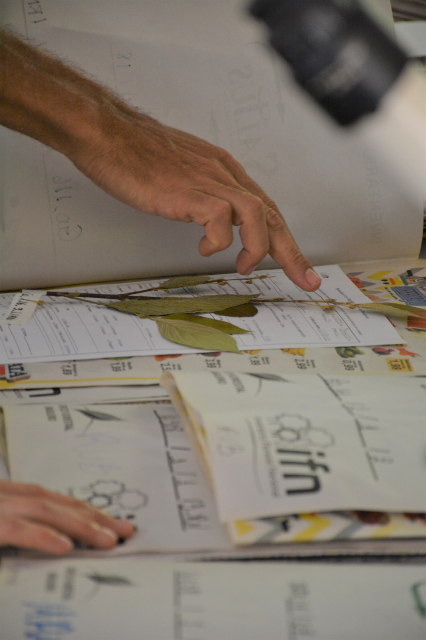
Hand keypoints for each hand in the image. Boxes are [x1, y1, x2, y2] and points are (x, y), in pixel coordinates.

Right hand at [0, 480, 134, 553]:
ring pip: (43, 511)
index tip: (110, 522)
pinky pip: (16, 530)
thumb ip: (16, 526)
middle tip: (125, 530)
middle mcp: (4, 495)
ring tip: (109, 540)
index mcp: (6, 495)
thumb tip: (52, 543)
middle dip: (92, 516)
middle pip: (54, 502)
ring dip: (80, 525)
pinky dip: (43, 537)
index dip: (82, 509)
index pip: (49, 499)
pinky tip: (66, 547)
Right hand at [1, 30, 320, 290]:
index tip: (297, 262)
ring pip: (258, 216)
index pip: (266, 207)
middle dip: (292, 252)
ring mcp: (210, 182)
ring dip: (257, 249)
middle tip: (306, 280)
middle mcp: (225, 175)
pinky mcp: (191, 192)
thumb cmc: (138, 152)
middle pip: (273, 215)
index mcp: (225, 171)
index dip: (284, 237)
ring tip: (244, 267)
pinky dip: (216, 242)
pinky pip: (220, 223)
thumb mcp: (183, 172)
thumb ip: (204, 192)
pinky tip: (202, 248)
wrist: (110, 133)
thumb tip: (213, 218)